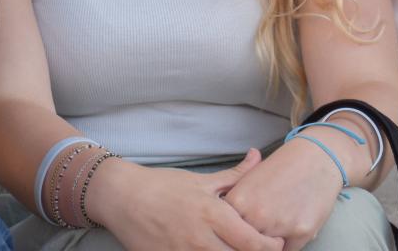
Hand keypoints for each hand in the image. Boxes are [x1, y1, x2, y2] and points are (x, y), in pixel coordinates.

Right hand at [87, 149, 284, 250]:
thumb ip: (234, 175)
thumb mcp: (200, 180)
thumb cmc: (162, 186)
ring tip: (234, 249)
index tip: (276, 242)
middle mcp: (201, 239)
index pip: (252, 242)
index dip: (270, 246)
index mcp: (212, 214)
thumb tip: (257, 156)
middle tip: (258, 248)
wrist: (122, 197)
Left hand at [223, 132, 344, 250]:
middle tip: (259, 230)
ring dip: (270, 244)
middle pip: (246, 243)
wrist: (315, 157)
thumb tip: (224, 228)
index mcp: (239, 200)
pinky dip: (288, 244)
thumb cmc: (281, 168)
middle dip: (251, 240)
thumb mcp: (249, 180)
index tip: (240, 230)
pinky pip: (288, 250)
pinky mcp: (302, 232)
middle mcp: (257, 214)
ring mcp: (279, 225)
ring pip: (268, 249)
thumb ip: (235, 205)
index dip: (234, 233)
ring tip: (274, 228)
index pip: (228, 231)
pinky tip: (291, 228)